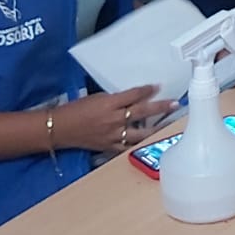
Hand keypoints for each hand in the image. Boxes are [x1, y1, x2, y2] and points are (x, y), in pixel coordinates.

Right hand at [54, 86, 171, 154]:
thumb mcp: (97, 98)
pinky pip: (128, 147)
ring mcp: (112, 135)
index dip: (148, 90)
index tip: (159, 87)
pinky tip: (149, 142)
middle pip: (142, 112)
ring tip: (168, 125)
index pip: (134, 95)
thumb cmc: (76, 109)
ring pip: (139, 133)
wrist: (59, 128)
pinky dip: (138, 144)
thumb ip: (116, 100)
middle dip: (160, 108)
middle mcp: (113, 119)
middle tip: (175, 104)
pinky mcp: (109, 147)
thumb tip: (133, 100)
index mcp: (109, 103)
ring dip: (155, 128)